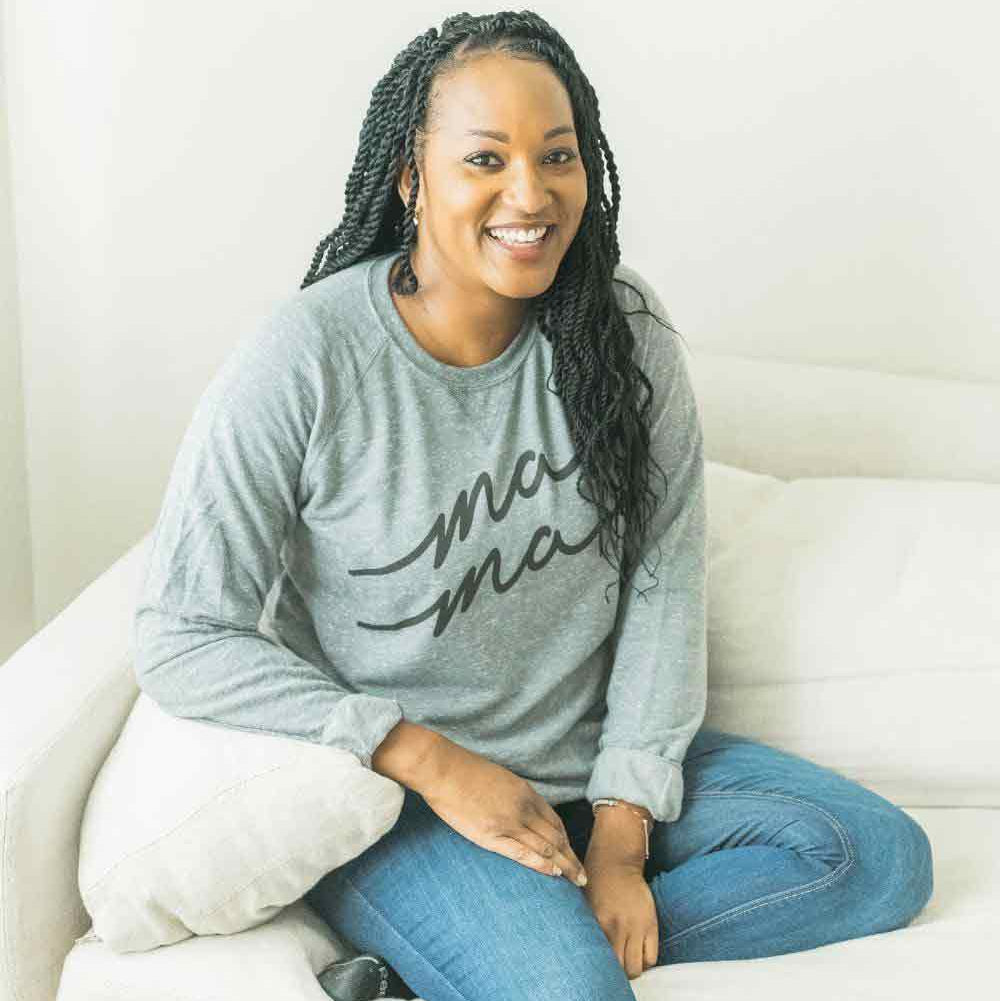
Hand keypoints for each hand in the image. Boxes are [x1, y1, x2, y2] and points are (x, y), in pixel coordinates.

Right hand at [418, 739, 588, 887]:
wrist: (444, 769)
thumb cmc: (466, 772)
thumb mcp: (500, 779)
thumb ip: (514, 796)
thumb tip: (522, 810)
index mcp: (525, 792)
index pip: (554, 821)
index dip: (565, 840)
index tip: (572, 854)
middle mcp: (523, 807)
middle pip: (556, 837)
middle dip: (571, 858)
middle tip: (583, 876)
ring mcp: (509, 822)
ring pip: (546, 847)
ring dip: (564, 865)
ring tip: (576, 880)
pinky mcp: (491, 835)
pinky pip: (523, 853)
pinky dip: (542, 864)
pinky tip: (554, 873)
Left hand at [582, 855, 659, 979]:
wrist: (616, 861)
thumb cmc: (596, 883)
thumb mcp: (585, 905)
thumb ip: (588, 929)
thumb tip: (588, 953)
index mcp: (599, 923)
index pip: (602, 959)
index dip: (602, 967)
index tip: (601, 966)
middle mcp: (618, 927)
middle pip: (621, 968)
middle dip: (618, 972)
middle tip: (615, 967)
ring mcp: (637, 926)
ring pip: (637, 966)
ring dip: (632, 968)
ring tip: (627, 961)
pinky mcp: (651, 923)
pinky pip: (651, 956)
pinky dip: (645, 961)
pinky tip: (638, 953)